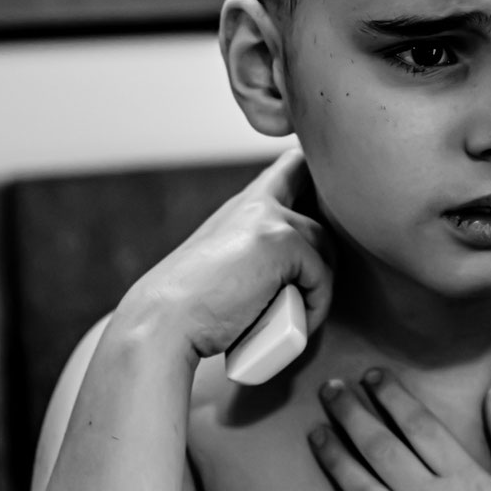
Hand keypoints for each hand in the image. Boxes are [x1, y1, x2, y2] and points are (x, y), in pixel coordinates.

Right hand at [108, 149, 332, 360]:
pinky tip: (295, 323)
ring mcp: (270, 218)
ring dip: (318, 284)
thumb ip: (257, 252)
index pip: (291, 167)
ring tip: (295, 314)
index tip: (322, 193)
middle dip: (326, 248)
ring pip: (324, 246)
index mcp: (243, 206)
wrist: (164, 322)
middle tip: (310, 289)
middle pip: (321, 207)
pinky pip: (322, 275)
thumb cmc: (192, 308)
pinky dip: (315, 305)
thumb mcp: (227, 265)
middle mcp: (257, 202)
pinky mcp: (282, 242)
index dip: (315, 176)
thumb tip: (297, 269)